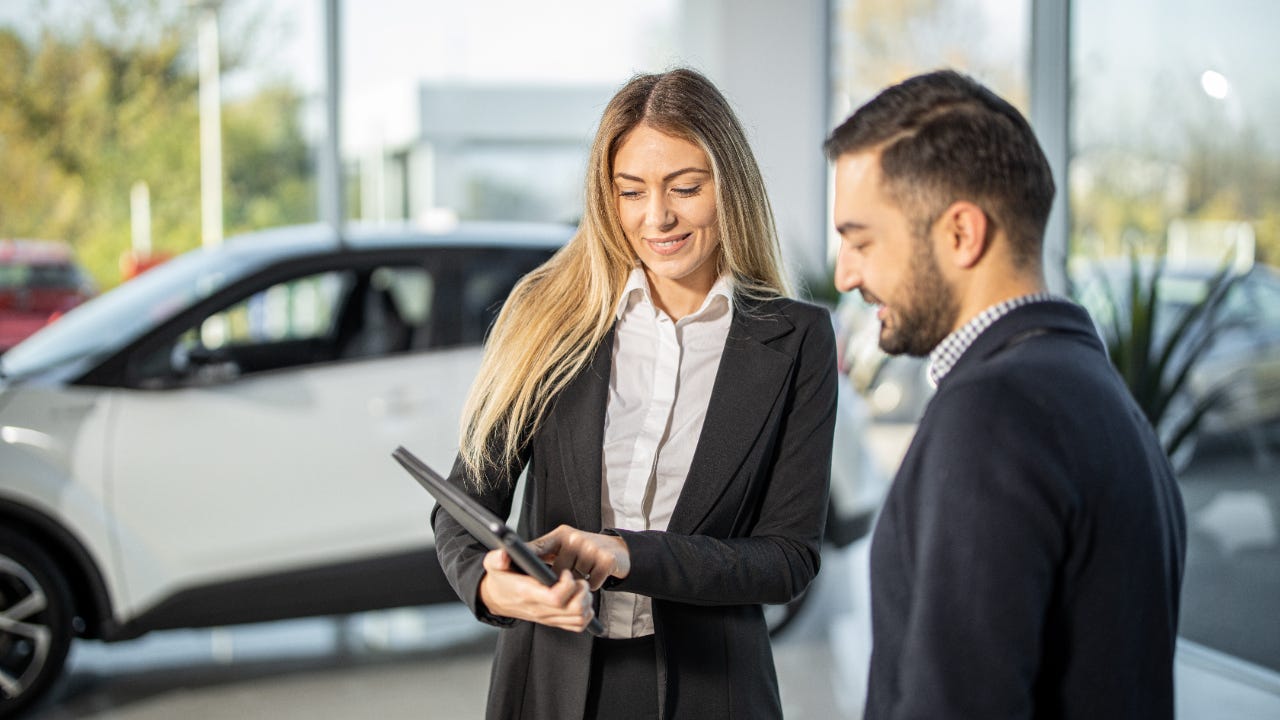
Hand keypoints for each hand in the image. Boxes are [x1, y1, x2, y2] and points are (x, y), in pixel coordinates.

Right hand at [477, 548, 594, 632]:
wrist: (495, 598)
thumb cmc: (499, 579)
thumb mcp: (493, 565)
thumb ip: (496, 558)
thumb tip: (503, 555)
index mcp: (528, 594)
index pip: (556, 598)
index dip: (567, 584)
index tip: (565, 572)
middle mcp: (539, 609)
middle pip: (574, 609)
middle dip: (582, 591)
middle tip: (578, 579)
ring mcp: (547, 617)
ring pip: (580, 618)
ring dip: (586, 601)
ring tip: (580, 588)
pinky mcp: (552, 621)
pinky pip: (578, 625)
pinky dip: (586, 613)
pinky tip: (579, 598)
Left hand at [529, 524, 630, 591]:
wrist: (618, 550)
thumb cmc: (585, 551)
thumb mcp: (564, 546)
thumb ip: (544, 553)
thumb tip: (522, 566)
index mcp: (560, 535)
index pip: (539, 547)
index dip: (525, 556)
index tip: (509, 561)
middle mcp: (575, 538)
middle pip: (557, 571)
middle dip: (562, 578)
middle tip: (570, 571)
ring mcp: (591, 548)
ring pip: (574, 579)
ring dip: (578, 581)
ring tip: (584, 570)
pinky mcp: (606, 560)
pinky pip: (590, 584)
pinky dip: (592, 584)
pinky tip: (595, 574)